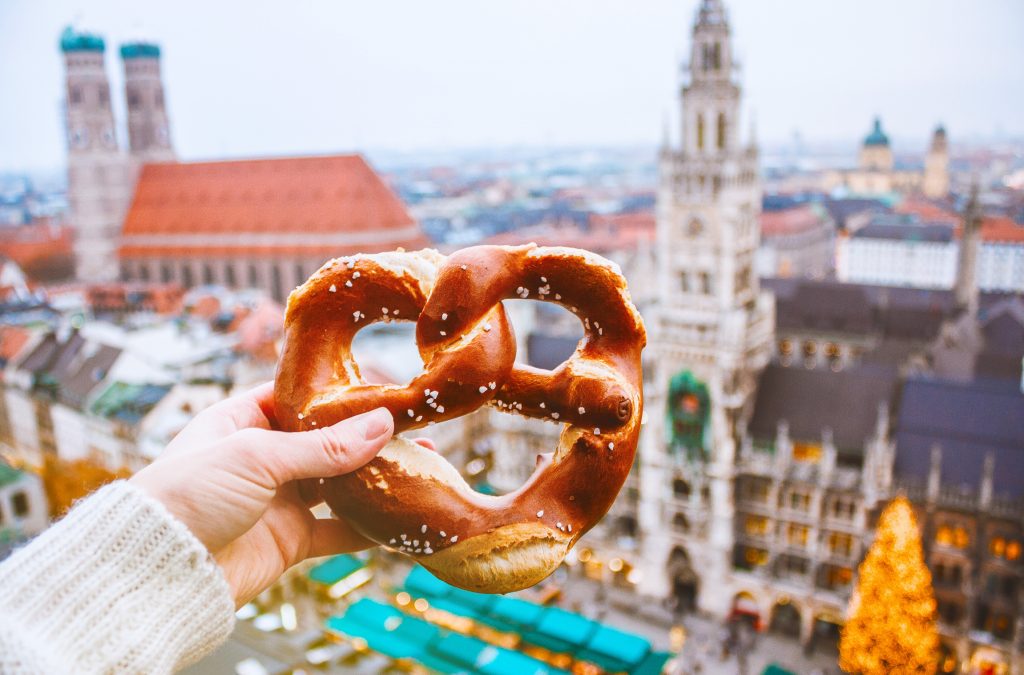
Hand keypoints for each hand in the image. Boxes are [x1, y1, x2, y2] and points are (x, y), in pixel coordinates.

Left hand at [130, 382, 393, 606]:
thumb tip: (382, 425)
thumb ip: (323, 446)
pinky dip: (368, 526)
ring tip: (421, 465)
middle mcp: (261, 458)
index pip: (297, 396)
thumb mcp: (256, 456)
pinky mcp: (288, 540)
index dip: (337, 391)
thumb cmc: (188, 495)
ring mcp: (277, 500)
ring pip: (338, 484)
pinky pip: (337, 531)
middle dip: (369, 436)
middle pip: (326, 441)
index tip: (380, 386)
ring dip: (377, 477)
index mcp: (240, 421)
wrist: (159, 571)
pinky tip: (400, 517)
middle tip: (413, 428)